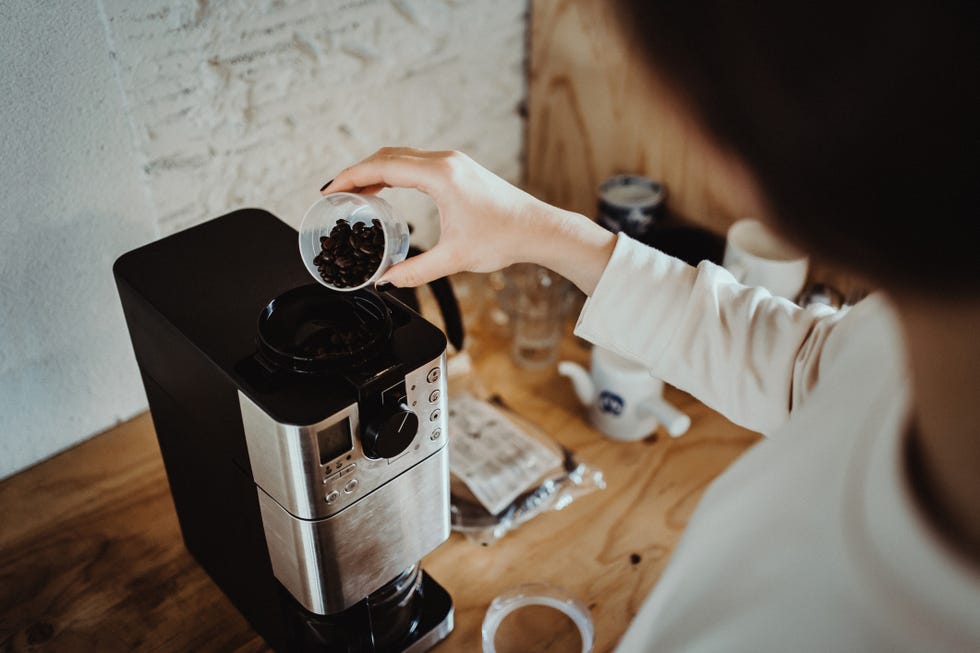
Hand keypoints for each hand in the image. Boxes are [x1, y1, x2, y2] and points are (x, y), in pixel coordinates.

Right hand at [323, 148, 614, 292]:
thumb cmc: (504, 238)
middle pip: (388, 156)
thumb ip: (415, 271)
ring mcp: (453, 162)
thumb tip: (386, 281)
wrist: (538, 228)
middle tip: (335, 193)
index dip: (351, 177)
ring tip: (354, 192)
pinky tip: (385, 189)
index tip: (330, 190)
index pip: (383, 167)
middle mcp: (446, 161)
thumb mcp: (454, 258)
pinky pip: (416, 163)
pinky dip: (394, 172)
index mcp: (441, 175)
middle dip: (358, 172)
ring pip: (402, 157)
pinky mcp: (459, 169)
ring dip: (375, 170)